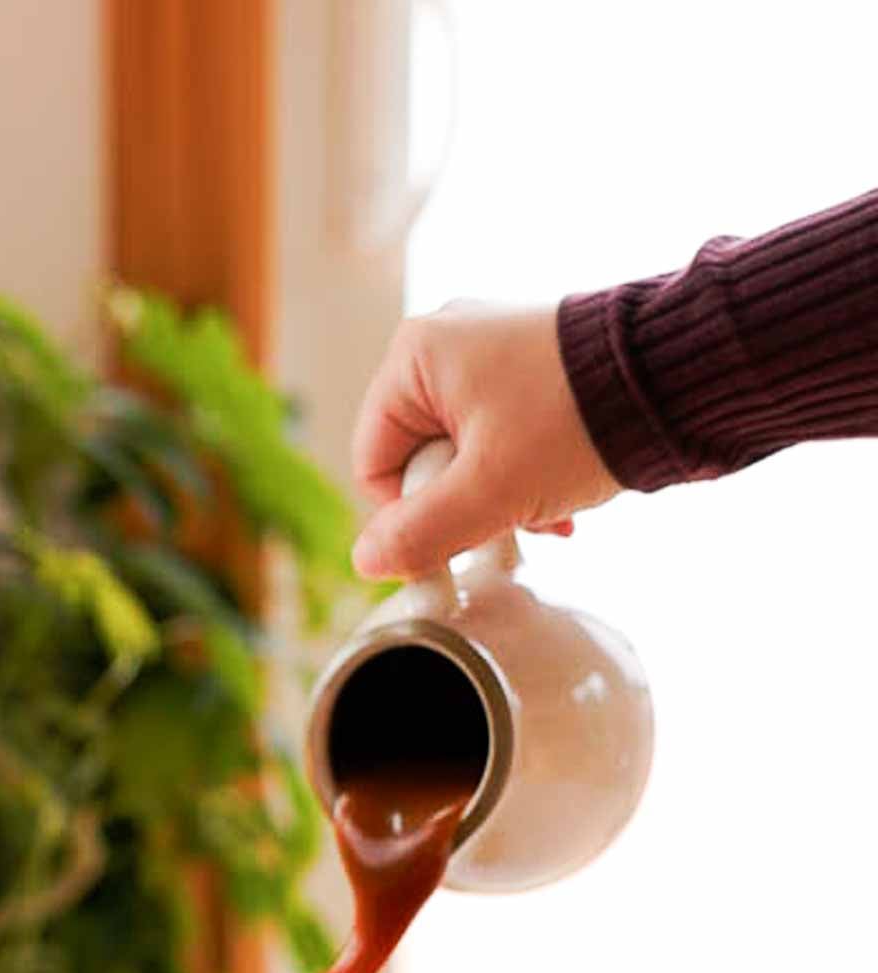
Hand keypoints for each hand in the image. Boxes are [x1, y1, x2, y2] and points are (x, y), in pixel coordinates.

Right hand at [351, 303, 620, 578]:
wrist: (673, 377)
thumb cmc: (576, 420)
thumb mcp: (488, 491)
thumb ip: (421, 532)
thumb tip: (368, 561)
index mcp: (415, 356)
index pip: (374, 463)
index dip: (408, 515)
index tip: (454, 540)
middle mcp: (446, 343)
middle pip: (421, 462)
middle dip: (464, 506)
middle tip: (509, 518)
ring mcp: (490, 352)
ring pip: (465, 458)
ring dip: (498, 498)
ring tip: (544, 508)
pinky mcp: (531, 368)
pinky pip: (501, 439)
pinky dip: (523, 475)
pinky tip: (559, 499)